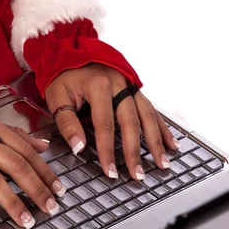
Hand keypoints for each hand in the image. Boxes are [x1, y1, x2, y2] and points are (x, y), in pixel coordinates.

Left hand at [45, 64, 178, 180]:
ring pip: (147, 116)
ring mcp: (130, 86)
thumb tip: (79, 148)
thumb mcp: (57, 97)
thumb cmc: (63, 77)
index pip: (104, 125)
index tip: (110, 172)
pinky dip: (162, 128)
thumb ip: (67, 123)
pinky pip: (151, 110)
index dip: (108, 150)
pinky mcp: (135, 90)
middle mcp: (119, 85)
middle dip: (135, 151)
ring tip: (162, 163)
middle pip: (131, 122)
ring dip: (156, 142)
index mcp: (98, 86)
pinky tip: (171, 143)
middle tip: (138, 175)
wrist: (71, 53)